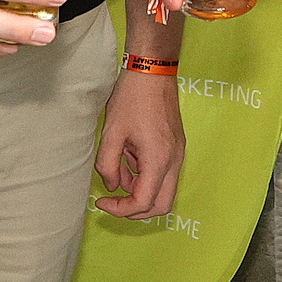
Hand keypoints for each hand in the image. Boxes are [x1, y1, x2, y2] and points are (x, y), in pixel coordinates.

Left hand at [92, 67, 185, 218]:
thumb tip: (113, 186)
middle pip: (161, 205)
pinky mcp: (176, 147)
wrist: (153, 71)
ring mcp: (178, 154)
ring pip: (163, 191)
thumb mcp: (111, 133)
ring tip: (119, 166)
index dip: (120, 209)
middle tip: (113, 200)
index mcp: (158, 160)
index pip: (143, 202)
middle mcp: (174, 161)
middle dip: (136, 209)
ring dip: (140, 189)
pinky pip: (164, 174)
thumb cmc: (131, 99)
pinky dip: (146, 176)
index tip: (102, 201)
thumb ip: (107, 165)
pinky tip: (129, 157)